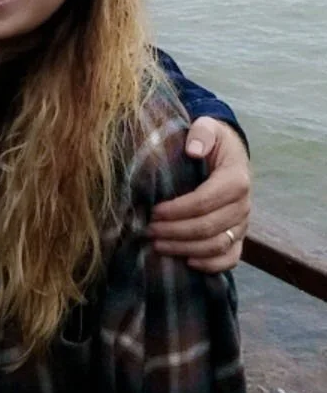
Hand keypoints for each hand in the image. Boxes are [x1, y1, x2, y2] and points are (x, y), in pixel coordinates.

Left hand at [148, 118, 250, 271]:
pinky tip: (188, 262)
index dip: (177, 210)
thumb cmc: (212, 141)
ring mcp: (242, 223)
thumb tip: (193, 149)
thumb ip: (201, 133)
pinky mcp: (238, 236)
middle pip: (208, 227)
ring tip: (158, 245)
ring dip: (185, 248)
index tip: (153, 211)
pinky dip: (211, 265)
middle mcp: (243, 204)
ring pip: (216, 245)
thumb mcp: (208, 127)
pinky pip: (231, 258)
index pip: (205, 201)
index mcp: (236, 179)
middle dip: (175, 231)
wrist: (229, 153)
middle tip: (148, 230)